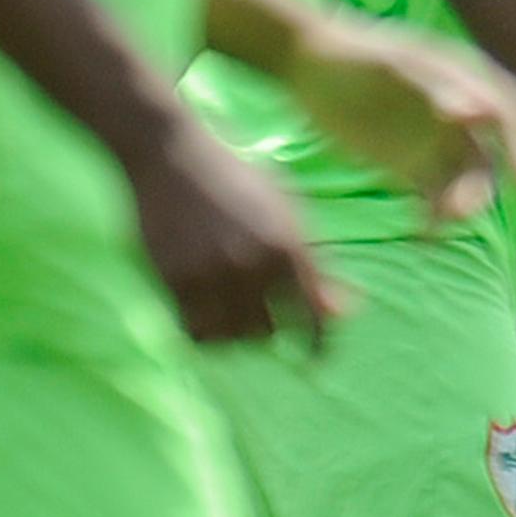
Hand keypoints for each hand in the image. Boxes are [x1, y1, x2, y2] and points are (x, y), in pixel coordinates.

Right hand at [125, 112, 346, 348]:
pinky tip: (204, 319)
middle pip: (268, 331)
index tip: (317, 361)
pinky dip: (203, 332)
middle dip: (268, 330)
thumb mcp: (287, 210)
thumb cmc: (237, 179)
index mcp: (287, 244)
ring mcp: (211, 272)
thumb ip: (314, 264)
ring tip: (232, 318)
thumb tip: (342, 313)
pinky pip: (194, 330)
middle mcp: (252, 262)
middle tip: (260, 319)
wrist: (173, 155)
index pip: (310, 312)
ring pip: (230, 336)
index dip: (316, 343)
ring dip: (234, 335)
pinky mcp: (174, 278)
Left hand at [282, 16, 515, 226]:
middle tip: (459, 210)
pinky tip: (421, 230)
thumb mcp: (390, 65)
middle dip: (482, 187)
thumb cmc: (352, 55)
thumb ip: (435, 88)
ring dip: (460, 204)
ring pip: (464, 181)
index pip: (514, 114)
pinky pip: (432, 196)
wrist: (306, 62)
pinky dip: (433, 216)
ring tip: (436, 223)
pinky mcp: (408, 165)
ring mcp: (434, 142)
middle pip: (489, 158)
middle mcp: (459, 115)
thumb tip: (480, 113)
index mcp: (466, 81)